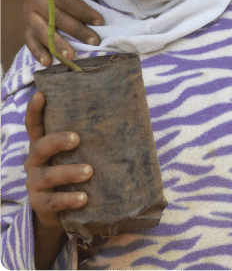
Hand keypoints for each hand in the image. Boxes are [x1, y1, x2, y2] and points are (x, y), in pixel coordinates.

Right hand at [23, 0, 102, 65]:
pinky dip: (38, 51)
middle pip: (55, 15)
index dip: (83, 11)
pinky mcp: (27, 23)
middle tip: (94, 41)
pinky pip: (30, 39)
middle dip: (76, 30)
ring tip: (72, 56)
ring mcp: (29, 9)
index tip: (100, 22)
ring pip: (42, 29)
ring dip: (58, 44)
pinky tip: (48, 62)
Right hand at [25, 91, 92, 230]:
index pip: (34, 125)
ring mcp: (35, 183)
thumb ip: (86, 136)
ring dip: (69, 172)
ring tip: (89, 171)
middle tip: (77, 138)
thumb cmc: (74, 168)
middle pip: (41, 147)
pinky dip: (69, 199)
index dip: (34, 110)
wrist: (62, 210)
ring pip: (49, 175)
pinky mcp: (40, 205)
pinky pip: (54, 202)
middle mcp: (35, 161)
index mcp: (43, 144)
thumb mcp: (75, 152)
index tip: (41, 94)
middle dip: (58, 141)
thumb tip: (124, 112)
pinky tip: (84, 198)